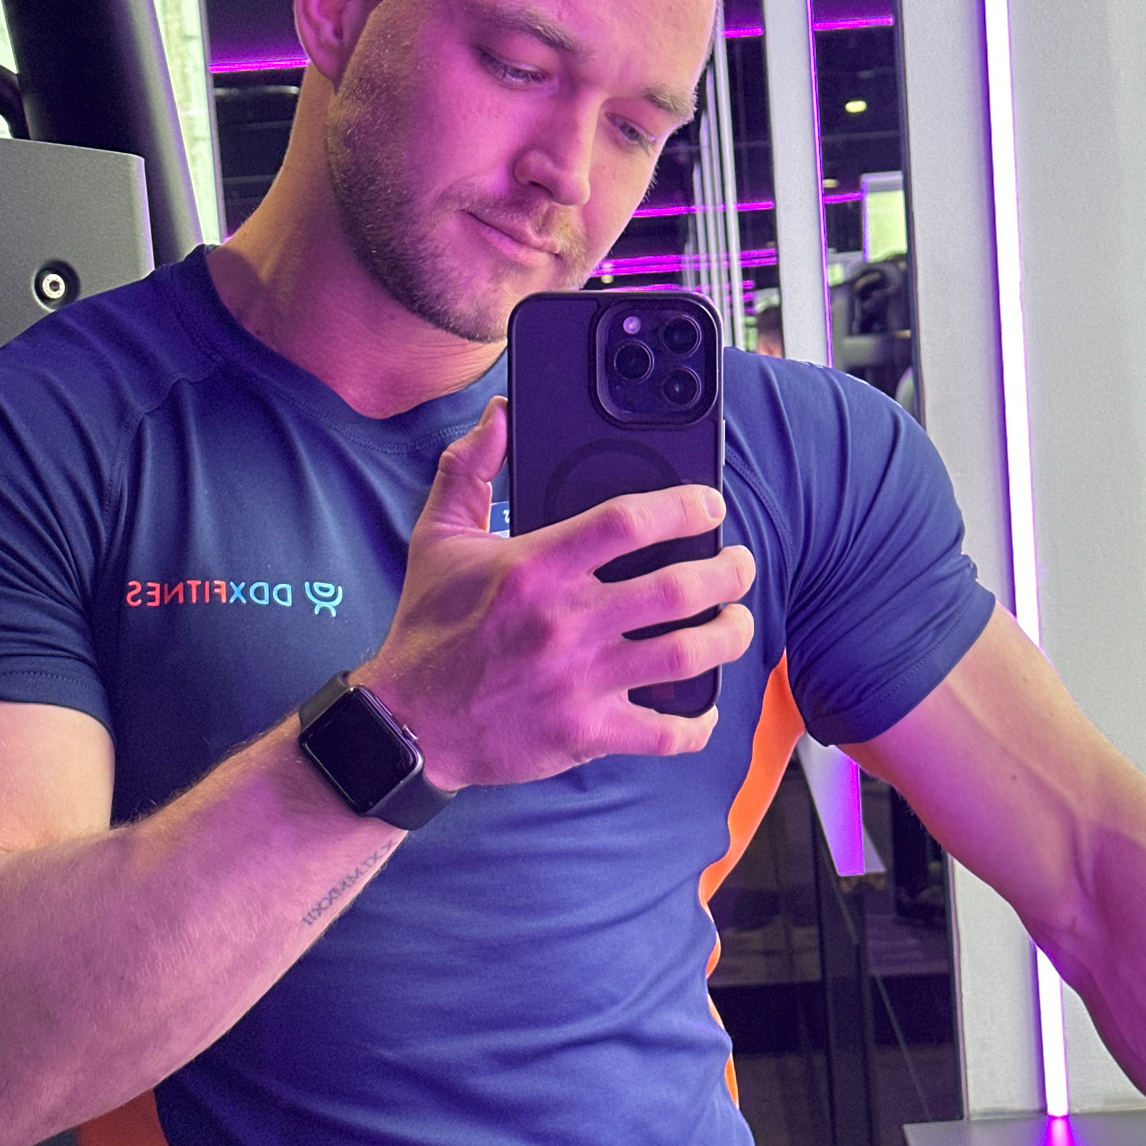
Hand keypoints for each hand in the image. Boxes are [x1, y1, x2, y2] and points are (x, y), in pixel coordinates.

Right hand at [355, 399, 755, 787]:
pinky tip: (706, 708)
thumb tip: (498, 413)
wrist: (406, 725)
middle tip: (739, 565)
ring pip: (686, 653)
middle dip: (728, 572)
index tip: (708, 505)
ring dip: (729, 635)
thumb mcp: (437, 537)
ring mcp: (580, 680)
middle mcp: (564, 621)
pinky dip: (698, 722)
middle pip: (678, 587)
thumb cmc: (427, 628)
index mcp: (535, 567)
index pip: (629, 521)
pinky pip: (664, 732)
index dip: (684, 507)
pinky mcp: (585, 732)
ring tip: (737, 622)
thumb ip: (469, 467)